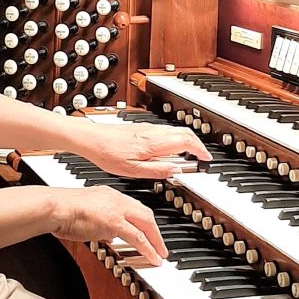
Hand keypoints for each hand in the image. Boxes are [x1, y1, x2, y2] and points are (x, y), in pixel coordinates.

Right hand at [50, 185, 168, 264]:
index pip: (134, 207)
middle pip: (146, 214)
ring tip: (160, 255)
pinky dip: (148, 249)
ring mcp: (117, 210)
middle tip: (161, 245)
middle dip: (156, 231)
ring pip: (145, 225)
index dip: (144, 221)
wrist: (56, 207)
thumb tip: (109, 235)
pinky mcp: (114, 222)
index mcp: (110, 195)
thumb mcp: (87, 214)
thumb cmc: (63, 211)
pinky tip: (152, 258)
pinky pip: (137, 238)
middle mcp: (117, 199)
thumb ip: (101, 224)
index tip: (149, 231)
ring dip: (156, 242)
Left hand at [84, 121, 210, 178]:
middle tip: (201, 157)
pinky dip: (176, 138)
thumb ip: (157, 170)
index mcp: (154, 143)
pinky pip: (166, 130)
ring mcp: (148, 127)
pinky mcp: (142, 127)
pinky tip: (170, 149)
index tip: (206, 158)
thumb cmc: (108, 154)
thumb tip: (175, 170)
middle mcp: (153, 132)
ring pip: (176, 130)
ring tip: (187, 156)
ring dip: (187, 141)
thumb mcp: (133, 170)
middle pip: (185, 132)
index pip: (186, 141)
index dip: (200, 150)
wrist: (92, 139)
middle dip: (197, 144)